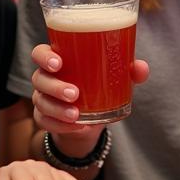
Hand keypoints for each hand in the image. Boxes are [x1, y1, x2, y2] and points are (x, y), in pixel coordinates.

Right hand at [29, 43, 148, 157]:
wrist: (90, 119)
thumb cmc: (99, 87)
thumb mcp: (115, 78)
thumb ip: (129, 71)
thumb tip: (141, 67)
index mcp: (59, 60)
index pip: (40, 53)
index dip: (44, 56)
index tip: (59, 63)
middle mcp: (46, 78)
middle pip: (39, 78)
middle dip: (55, 86)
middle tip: (75, 93)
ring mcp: (43, 99)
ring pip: (40, 101)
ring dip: (58, 109)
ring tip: (76, 114)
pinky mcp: (45, 119)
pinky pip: (45, 122)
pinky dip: (60, 125)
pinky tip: (76, 126)